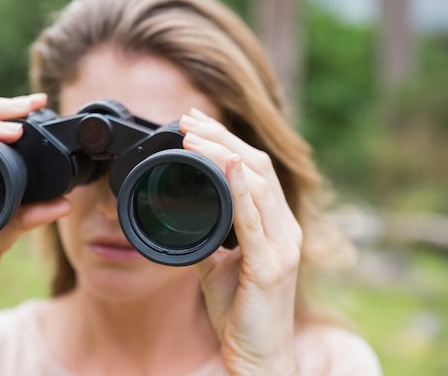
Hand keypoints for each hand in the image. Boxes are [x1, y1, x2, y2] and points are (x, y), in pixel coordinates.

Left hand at [180, 109, 300, 375]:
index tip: (194, 123)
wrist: (257, 356)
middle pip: (256, 166)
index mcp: (273, 225)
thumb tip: (188, 211)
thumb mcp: (219, 264)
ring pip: (258, 184)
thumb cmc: (241, 311)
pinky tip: (227, 167)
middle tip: (188, 119)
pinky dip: (242, 190)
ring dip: (223, 153)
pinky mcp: (271, 267)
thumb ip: (211, 234)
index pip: (252, 169)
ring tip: (192, 135)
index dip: (224, 141)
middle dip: (220, 137)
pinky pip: (256, 221)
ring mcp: (282, 246)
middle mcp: (284, 229)